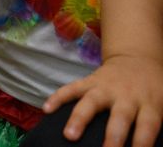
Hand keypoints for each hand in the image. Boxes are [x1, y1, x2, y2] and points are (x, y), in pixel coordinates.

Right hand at [44, 55, 162, 146]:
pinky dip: (58, 97)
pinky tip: (46, 109)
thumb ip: (154, 122)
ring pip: (91, 102)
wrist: (138, 60)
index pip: (148, 126)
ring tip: (69, 135)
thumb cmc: (154, 91)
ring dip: (79, 119)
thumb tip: (152, 144)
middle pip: (119, 116)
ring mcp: (106, 87)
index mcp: (150, 104)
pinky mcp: (90, 81)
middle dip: (112, 136)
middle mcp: (127, 96)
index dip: (143, 142)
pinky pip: (71, 88)